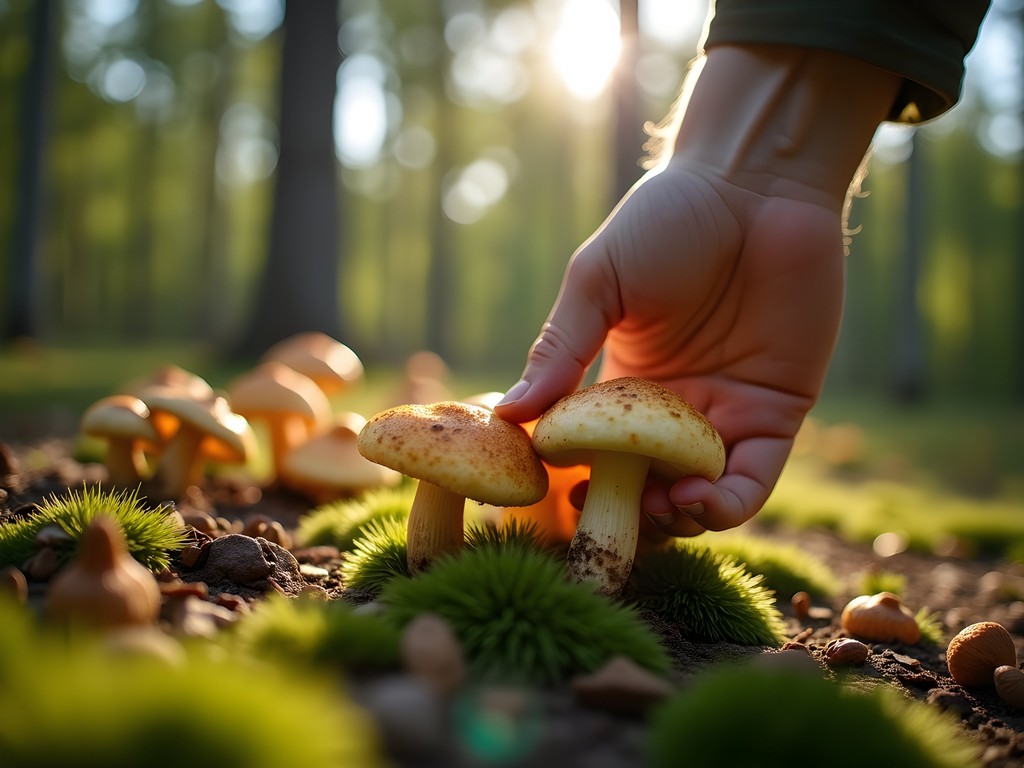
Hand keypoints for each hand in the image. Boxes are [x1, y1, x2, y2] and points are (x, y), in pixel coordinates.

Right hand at [495, 159, 845, 534]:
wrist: (755, 185)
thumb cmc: (667, 221)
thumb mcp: (598, 284)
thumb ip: (561, 348)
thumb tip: (509, 415)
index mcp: (625, 384)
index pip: (594, 452)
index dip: (574, 481)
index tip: (554, 494)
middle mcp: (675, 408)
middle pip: (645, 486)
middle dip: (624, 511)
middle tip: (604, 512)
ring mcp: (726, 413)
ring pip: (698, 497)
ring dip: (672, 518)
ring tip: (650, 505)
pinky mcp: (776, 414)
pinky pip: (752, 480)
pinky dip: (724, 504)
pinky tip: (693, 497)